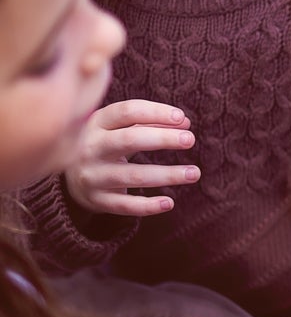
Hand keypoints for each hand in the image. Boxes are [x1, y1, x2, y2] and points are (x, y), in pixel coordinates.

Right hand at [64, 100, 198, 216]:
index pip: (128, 111)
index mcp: (96, 122)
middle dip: (162, 139)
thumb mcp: (118, 127)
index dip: (156, 112)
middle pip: (129, 139)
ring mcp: (92, 175)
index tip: (182, 118)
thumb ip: (149, 122)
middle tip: (190, 139)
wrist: (70, 176)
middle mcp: (91, 147)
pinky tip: (169, 202)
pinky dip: (148, 205)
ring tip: (194, 173)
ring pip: (133, 175)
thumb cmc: (104, 143)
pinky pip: (125, 205)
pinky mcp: (96, 200)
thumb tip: (184, 122)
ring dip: (167, 174)